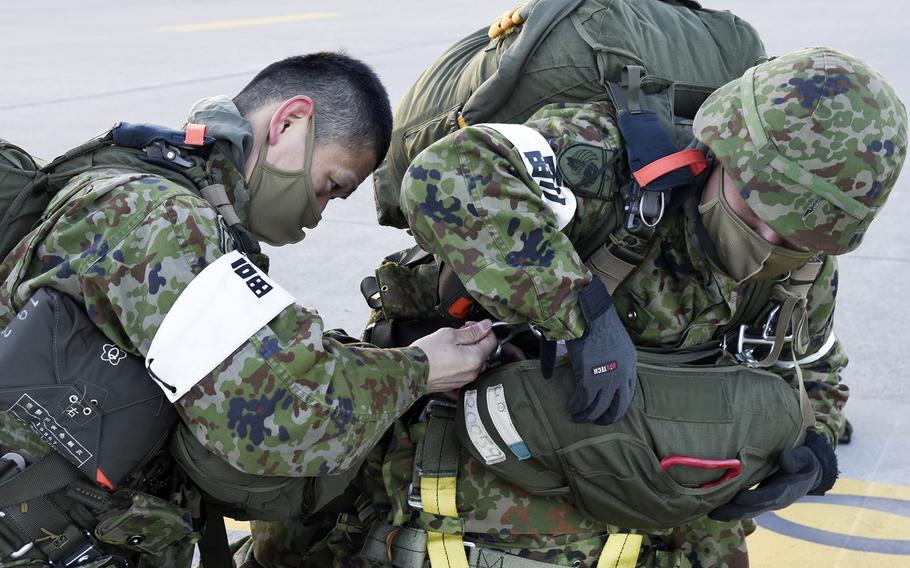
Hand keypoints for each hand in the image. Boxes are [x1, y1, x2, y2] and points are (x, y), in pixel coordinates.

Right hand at [411, 320, 495, 392]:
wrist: (409, 371)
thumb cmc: (426, 353)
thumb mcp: (449, 334)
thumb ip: (471, 332)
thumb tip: (485, 326)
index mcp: (475, 358)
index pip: (491, 341)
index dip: (484, 330)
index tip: (473, 325)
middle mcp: (473, 372)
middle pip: (483, 353)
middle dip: (475, 341)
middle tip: (461, 333)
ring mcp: (464, 381)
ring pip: (474, 364)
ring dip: (468, 353)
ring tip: (452, 346)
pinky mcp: (454, 386)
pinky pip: (464, 374)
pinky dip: (461, 365)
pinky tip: (449, 359)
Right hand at [565, 278, 636, 424]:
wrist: (592, 315)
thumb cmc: (601, 324)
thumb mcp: (618, 344)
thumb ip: (613, 361)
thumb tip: (602, 371)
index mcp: (631, 367)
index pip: (628, 396)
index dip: (618, 406)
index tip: (609, 412)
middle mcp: (622, 377)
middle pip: (616, 407)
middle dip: (604, 418)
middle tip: (595, 421)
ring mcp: (607, 380)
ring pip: (597, 407)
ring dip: (586, 415)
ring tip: (578, 416)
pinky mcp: (589, 380)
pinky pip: (582, 400)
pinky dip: (576, 406)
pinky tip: (571, 407)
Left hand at [709, 430, 837, 521]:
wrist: (808, 473)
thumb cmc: (804, 462)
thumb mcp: (805, 457)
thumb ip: (795, 458)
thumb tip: (784, 458)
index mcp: (786, 490)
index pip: (769, 496)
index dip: (754, 498)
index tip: (739, 498)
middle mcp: (775, 500)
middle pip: (753, 509)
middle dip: (734, 512)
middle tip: (713, 513)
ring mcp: (767, 503)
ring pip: (747, 511)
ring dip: (729, 513)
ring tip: (710, 513)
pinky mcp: (760, 501)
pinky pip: (745, 508)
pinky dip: (732, 509)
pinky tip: (715, 507)